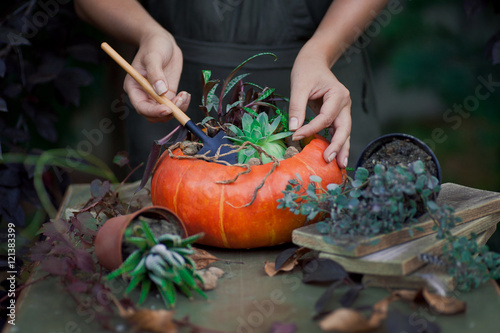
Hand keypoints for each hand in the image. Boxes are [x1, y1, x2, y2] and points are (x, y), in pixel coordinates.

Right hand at [124, 29, 189, 121]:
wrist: (162, 41)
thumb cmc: (153, 45)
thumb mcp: (153, 56)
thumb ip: (156, 73)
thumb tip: (161, 91)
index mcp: (134, 87)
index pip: (141, 107)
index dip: (154, 111)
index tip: (167, 109)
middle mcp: (144, 95)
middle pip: (153, 115)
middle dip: (167, 113)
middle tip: (180, 101)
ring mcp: (157, 96)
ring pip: (165, 114)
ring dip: (177, 109)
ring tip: (184, 95)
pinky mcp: (168, 94)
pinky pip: (175, 107)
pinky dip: (182, 104)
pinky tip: (186, 95)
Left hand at [288, 49, 351, 167]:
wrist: (314, 62)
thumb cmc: (307, 71)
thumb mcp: (299, 86)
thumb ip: (297, 107)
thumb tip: (294, 129)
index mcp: (338, 95)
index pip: (326, 118)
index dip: (311, 129)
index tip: (296, 136)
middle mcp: (344, 103)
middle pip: (344, 128)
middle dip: (338, 145)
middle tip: (330, 161)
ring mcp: (342, 110)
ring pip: (344, 132)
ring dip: (342, 148)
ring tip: (340, 166)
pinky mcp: (336, 115)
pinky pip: (337, 131)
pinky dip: (336, 143)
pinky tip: (333, 156)